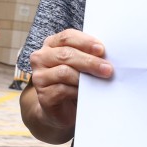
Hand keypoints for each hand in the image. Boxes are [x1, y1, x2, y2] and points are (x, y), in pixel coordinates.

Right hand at [21, 28, 112, 142]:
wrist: (61, 109)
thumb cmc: (73, 81)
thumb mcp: (79, 64)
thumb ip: (87, 55)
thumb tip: (105, 55)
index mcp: (51, 44)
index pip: (67, 37)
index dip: (85, 42)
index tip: (101, 49)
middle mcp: (41, 58)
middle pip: (66, 54)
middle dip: (89, 61)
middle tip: (107, 68)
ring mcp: (39, 77)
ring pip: (64, 72)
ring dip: (85, 77)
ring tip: (100, 80)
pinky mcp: (43, 95)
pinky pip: (62, 90)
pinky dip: (77, 91)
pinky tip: (86, 93)